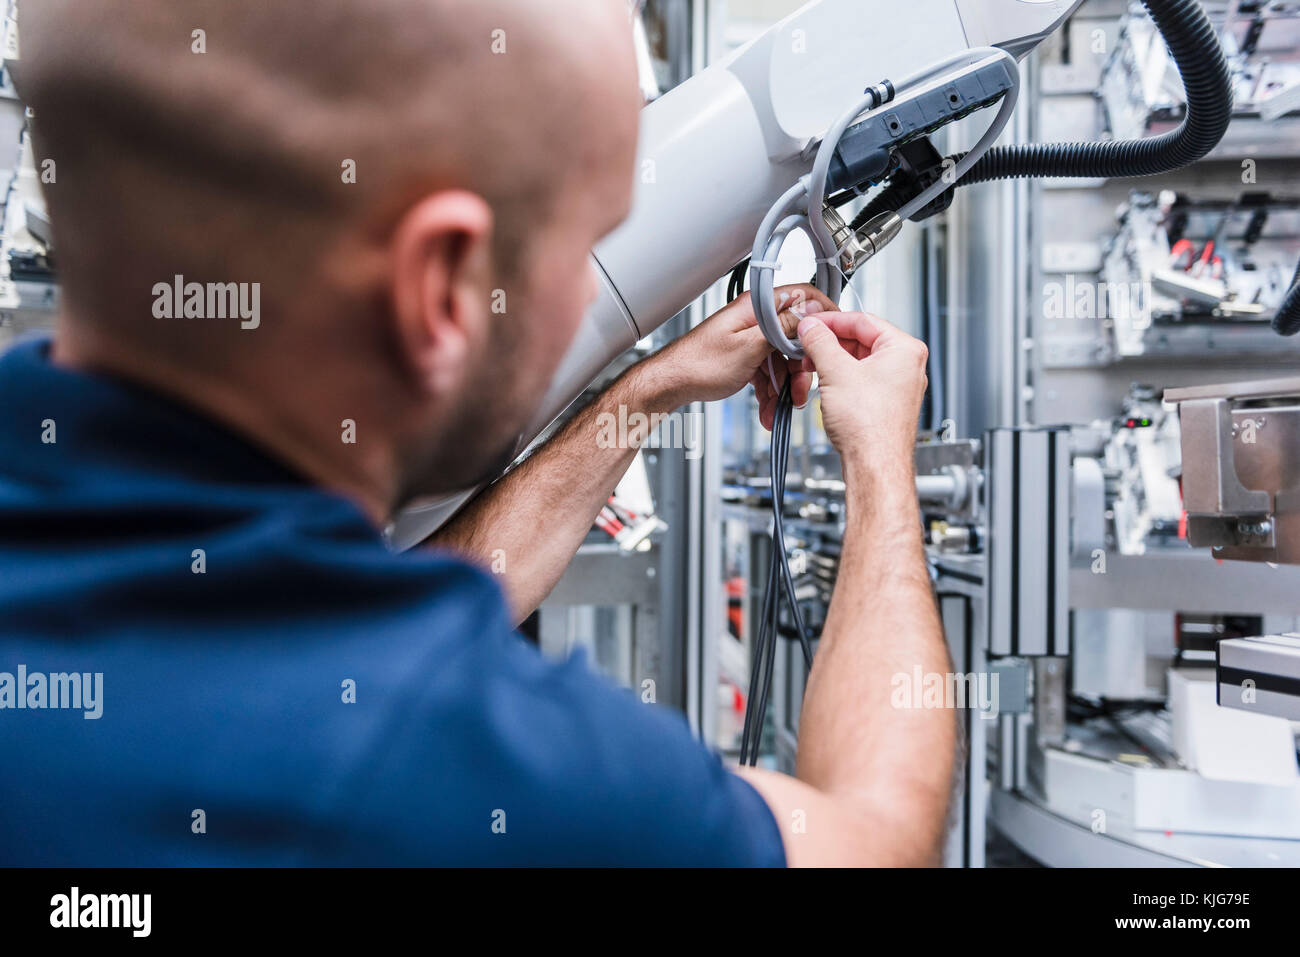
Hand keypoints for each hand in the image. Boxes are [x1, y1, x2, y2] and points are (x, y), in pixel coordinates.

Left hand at [646, 284, 836, 424]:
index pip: (802, 297)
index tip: (834, 335)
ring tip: (779, 407)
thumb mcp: (749, 348)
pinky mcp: (746, 356)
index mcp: (756, 308)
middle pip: (795, 337)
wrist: (672, 384)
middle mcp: (755, 319)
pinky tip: (768, 408)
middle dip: (800, 368)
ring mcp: (751, 338)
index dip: (823, 315)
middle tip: (799, 390)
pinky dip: (770, 390)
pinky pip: (768, 371)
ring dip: (784, 386)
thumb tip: (810, 312)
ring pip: (782, 359)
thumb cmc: (698, 364)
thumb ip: (782, 329)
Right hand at [795, 312, 927, 476]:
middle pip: (862, 340)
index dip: (831, 321)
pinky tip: (826, 385)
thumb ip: (820, 342)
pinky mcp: (887, 404)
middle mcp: (907, 366)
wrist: (875, 465)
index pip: (863, 320)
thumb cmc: (870, 427)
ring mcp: (899, 387)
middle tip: (807, 345)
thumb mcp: (836, 372)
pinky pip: (862, 380)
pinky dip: (842, 378)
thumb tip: (811, 328)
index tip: (811, 324)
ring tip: (813, 367)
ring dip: (834, 362)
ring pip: (860, 361)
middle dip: (831, 343)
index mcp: (905, 350)